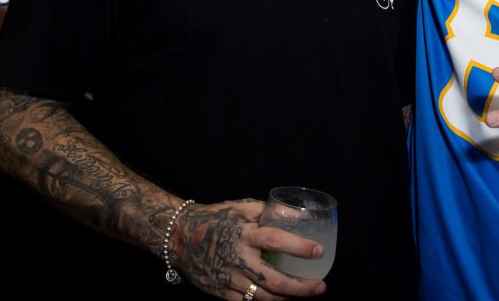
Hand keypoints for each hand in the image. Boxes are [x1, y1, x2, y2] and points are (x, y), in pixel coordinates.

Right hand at [171, 199, 325, 299]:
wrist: (178, 237)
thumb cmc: (213, 219)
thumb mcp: (239, 207)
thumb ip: (265, 211)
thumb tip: (292, 214)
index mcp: (243, 233)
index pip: (276, 240)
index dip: (299, 247)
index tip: (319, 251)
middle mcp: (237, 258)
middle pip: (273, 280)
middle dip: (300, 287)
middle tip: (320, 286)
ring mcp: (228, 278)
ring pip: (262, 296)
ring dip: (286, 298)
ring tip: (304, 294)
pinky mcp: (219, 292)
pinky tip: (278, 299)